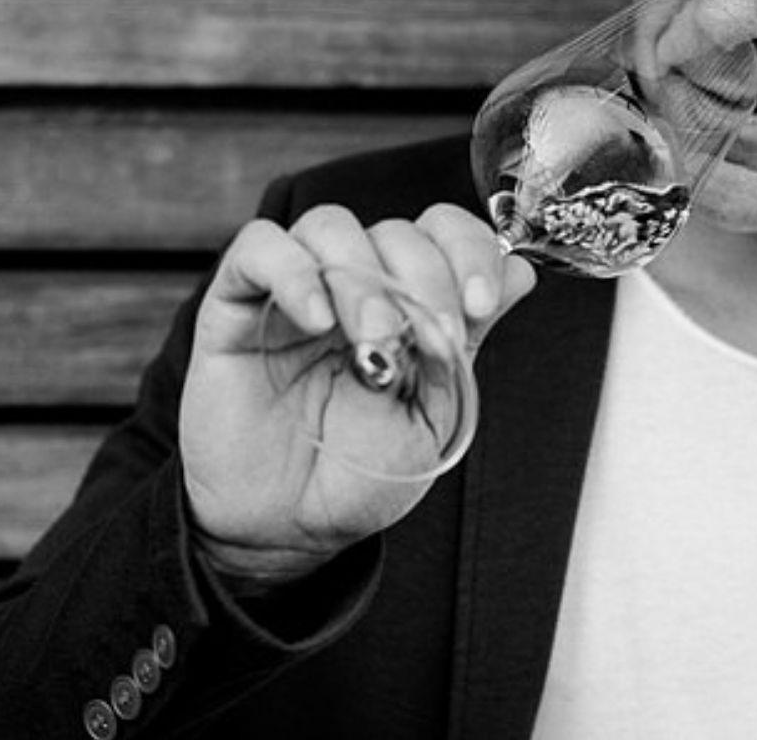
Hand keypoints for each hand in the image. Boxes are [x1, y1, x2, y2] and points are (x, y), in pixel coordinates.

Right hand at [179, 203, 535, 581]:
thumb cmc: (361, 473)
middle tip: (426, 342)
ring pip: (330, 226)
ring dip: (364, 279)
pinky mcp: (236, 305)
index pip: (443, 232)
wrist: (289, 530)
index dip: (470, 252)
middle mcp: (355, 284)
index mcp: (409, 301)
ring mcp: (296, 290)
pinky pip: (259, 249)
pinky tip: (316, 320)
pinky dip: (292, 271)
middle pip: (395, 230)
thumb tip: (520, 270)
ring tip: (372, 343)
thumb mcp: (434, 412)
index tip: (481, 304)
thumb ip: (467, 339)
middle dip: (425, 280)